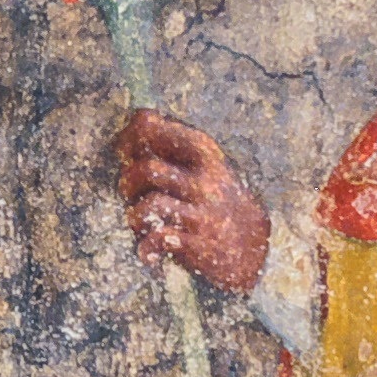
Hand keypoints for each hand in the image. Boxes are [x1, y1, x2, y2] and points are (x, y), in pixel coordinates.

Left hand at [115, 110, 269, 291]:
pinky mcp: (198, 243)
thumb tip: (135, 123)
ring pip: (151, 205)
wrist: (252, 247)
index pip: (152, 127)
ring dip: (134, 216)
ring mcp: (202, 213)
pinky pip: (158, 239)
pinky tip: (150, 253)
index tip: (124, 154)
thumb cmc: (216, 201)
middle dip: (127, 183)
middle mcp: (204, 181)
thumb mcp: (204, 166)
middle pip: (148, 170)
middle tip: (129, 195)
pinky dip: (146, 248)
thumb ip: (174, 148)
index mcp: (203, 154)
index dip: (128, 140)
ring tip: (140, 223)